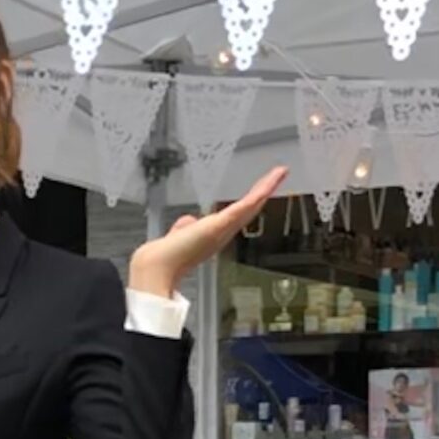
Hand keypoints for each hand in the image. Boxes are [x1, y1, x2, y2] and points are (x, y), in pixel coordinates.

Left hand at [128, 166, 287, 301]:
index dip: (249, 204)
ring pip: (251, 205)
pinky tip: (274, 177)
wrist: (158, 267)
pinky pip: (247, 203)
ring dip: (267, 186)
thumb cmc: (165, 256)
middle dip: (263, 192)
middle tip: (278, 176)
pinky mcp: (224, 223)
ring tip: (281, 171)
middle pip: (248, 209)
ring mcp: (225, 229)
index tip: (259, 193)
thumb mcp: (178, 234)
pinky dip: (262, 189)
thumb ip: (184, 227)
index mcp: (213, 235)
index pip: (235, 215)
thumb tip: (188, 222)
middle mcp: (222, 234)